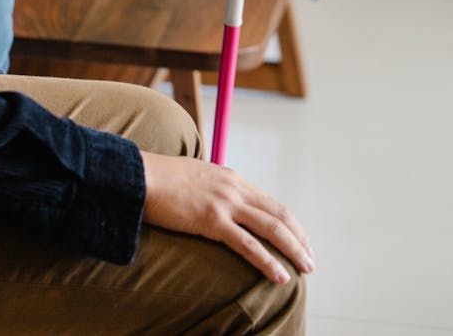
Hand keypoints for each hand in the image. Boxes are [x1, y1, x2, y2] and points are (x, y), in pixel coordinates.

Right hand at [141, 152, 314, 284]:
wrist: (141, 176)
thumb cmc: (163, 180)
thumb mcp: (197, 178)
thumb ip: (215, 188)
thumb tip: (222, 204)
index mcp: (232, 178)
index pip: (271, 203)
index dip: (291, 224)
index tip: (300, 241)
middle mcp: (234, 188)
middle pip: (279, 215)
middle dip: (299, 239)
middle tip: (310, 260)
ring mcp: (224, 203)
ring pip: (271, 228)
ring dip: (293, 250)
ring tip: (305, 268)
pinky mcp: (211, 220)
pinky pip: (248, 244)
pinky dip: (268, 261)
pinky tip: (280, 276)